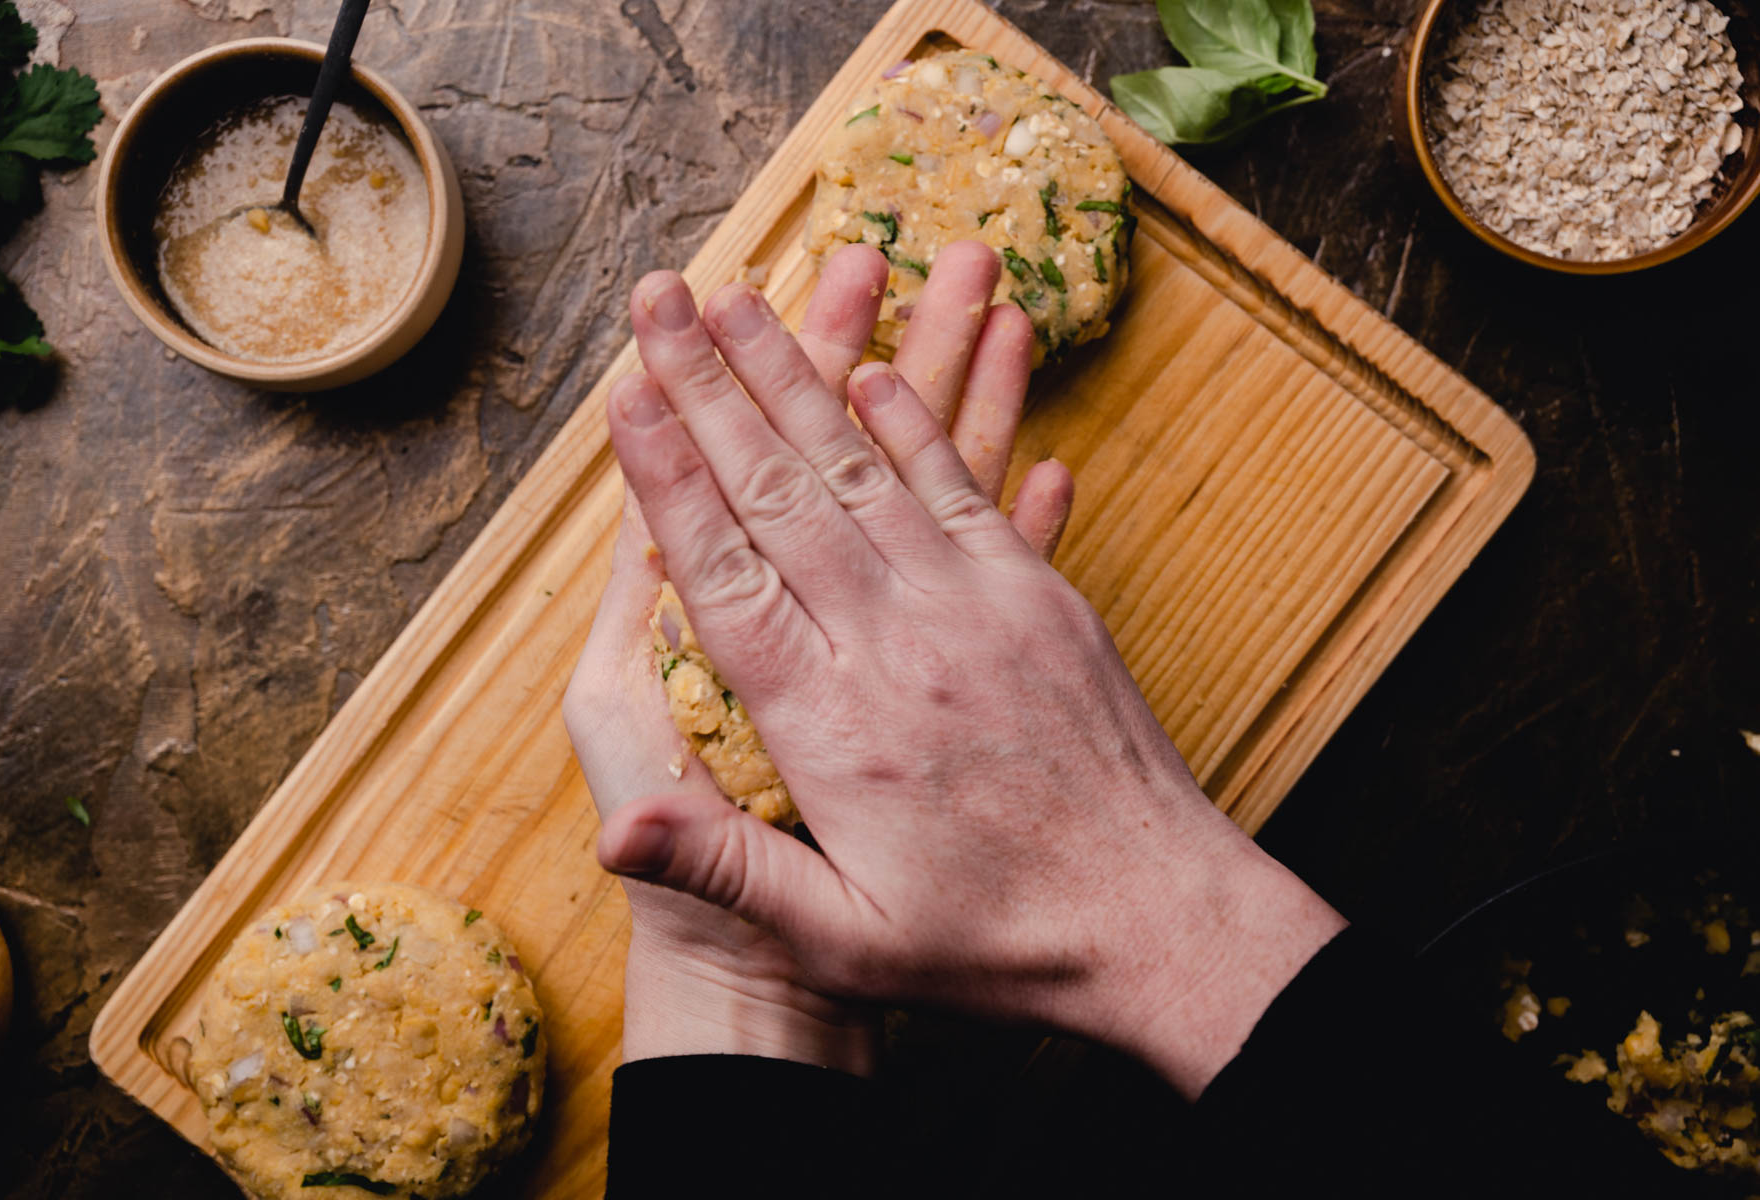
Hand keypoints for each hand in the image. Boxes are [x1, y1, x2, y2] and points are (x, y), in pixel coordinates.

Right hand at [563, 242, 1071, 1072]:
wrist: (1159, 918)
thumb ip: (727, 876)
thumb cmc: (996, 943)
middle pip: (785, 491)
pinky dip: (919, 422)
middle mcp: (898, 642)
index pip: (725, 574)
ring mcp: (977, 609)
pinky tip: (881, 370)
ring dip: (804, 375)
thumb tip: (614, 831)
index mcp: (832, 723)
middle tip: (664, 296)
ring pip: (870, 468)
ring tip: (751, 298)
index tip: (627, 390)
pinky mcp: (1041, 599)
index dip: (669, 474)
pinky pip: (966, 490)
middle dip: (713, 386)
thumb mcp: (846, 943)